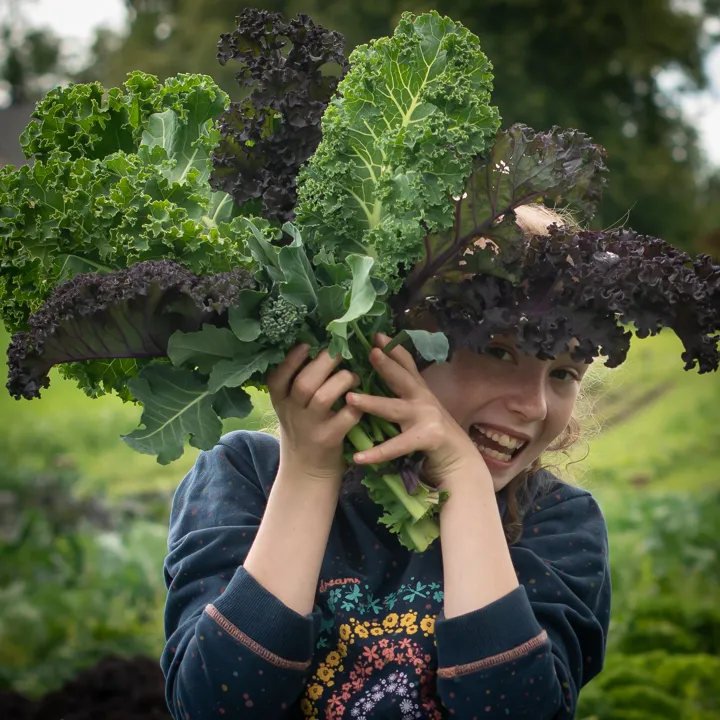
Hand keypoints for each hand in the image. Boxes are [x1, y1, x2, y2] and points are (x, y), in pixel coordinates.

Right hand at [267, 344, 363, 481]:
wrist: (306, 472)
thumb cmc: (303, 430)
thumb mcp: (291, 408)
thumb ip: (298, 384)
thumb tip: (319, 347)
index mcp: (280, 401)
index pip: (277, 377)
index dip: (291, 360)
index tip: (306, 345)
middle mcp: (292, 413)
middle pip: (304, 383)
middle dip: (323, 363)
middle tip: (339, 351)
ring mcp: (310, 427)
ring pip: (324, 398)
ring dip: (342, 381)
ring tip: (353, 376)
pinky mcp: (329, 440)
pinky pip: (345, 417)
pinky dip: (356, 406)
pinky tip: (362, 401)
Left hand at [345, 334, 486, 487]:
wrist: (460, 462)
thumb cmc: (432, 434)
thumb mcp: (419, 408)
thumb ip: (403, 394)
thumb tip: (377, 378)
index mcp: (419, 391)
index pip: (406, 365)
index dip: (393, 348)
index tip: (377, 334)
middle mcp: (423, 400)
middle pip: (402, 378)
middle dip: (387, 365)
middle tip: (371, 352)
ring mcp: (427, 418)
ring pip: (394, 409)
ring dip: (372, 403)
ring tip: (351, 399)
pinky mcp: (428, 438)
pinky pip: (397, 446)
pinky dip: (377, 453)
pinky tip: (358, 457)